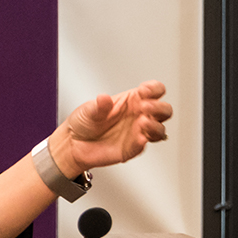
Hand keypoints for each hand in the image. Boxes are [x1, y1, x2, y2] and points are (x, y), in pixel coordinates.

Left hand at [51, 80, 172, 174]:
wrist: (73, 144)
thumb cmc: (83, 123)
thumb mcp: (89, 109)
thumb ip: (99, 105)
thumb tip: (104, 99)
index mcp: (131, 100)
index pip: (154, 90)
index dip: (154, 89)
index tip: (144, 90)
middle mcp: (138, 115)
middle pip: (164, 110)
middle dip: (159, 107)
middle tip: (145, 107)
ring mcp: (137, 132)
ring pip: (160, 129)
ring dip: (155, 126)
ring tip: (142, 123)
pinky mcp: (132, 148)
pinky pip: (144, 145)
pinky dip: (144, 142)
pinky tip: (139, 138)